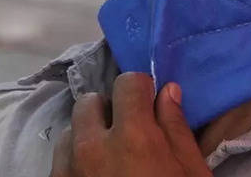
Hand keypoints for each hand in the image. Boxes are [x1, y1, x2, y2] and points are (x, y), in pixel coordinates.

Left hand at [50, 73, 211, 176]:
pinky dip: (75, 161)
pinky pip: (59, 161)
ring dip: (88, 136)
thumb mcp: (191, 175)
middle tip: (128, 131)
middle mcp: (92, 148)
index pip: (127, 83)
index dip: (141, 89)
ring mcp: (68, 172)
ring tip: (110, 159)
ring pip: (69, 131)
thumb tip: (167, 92)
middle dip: (109, 110)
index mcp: (132, 138)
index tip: (148, 103)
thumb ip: (176, 130)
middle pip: (89, 102)